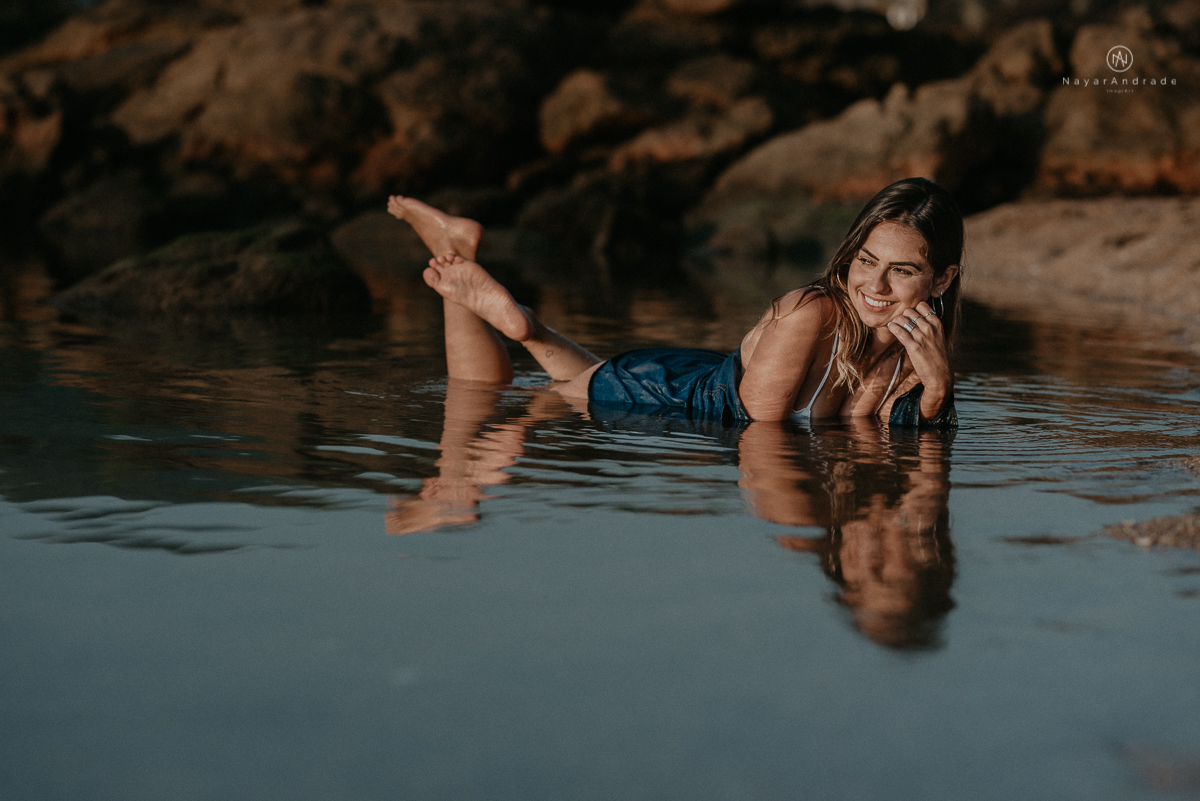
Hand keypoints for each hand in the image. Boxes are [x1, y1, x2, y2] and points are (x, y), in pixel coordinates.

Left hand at [886, 301, 952, 419]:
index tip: (909, 314)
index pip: (922, 305)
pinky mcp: (914, 347)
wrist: (940, 375)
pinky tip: (891, 327)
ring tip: (894, 324)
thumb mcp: (937, 337)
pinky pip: (899, 332)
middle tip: (900, 322)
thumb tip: (914, 317)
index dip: (913, 308)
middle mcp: (930, 328)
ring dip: (896, 321)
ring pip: (903, 319)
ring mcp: (922, 337)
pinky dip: (893, 327)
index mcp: (937, 324)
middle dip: (903, 315)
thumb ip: (928, 326)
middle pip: (910, 311)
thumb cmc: (937, 356)